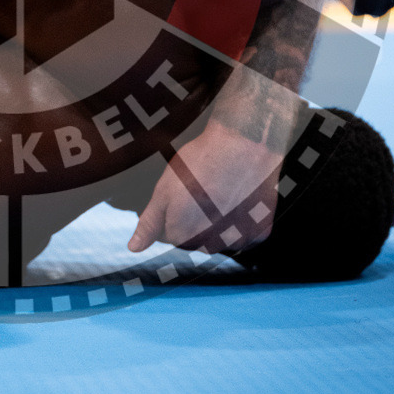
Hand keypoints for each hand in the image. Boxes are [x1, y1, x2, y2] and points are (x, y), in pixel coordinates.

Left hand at [127, 120, 279, 254]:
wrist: (242, 145)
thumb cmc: (199, 163)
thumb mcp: (164, 189)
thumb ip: (149, 222)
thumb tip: (134, 248)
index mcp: (181, 236)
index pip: (170, 234)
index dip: (174, 209)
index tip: (182, 190)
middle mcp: (209, 247)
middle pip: (196, 239)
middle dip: (196, 219)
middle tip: (203, 188)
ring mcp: (237, 241)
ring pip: (221, 238)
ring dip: (219, 222)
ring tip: (221, 190)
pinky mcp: (260, 232)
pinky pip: (246, 233)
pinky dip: (243, 219)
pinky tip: (240, 197)